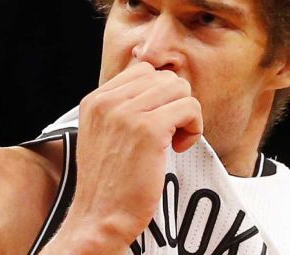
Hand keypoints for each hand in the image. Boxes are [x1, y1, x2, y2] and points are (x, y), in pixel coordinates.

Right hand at [44, 62, 202, 253]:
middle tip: (169, 133)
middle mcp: (108, 101)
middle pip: (164, 78)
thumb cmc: (109, 183)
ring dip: (186, 114)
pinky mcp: (149, 129)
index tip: (156, 123)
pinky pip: (190, 107)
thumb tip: (160, 87)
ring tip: (174, 140)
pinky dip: (194, 127)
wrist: (100, 218)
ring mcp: (127, 113)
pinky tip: (179, 148)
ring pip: (180, 88)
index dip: (159, 95)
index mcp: (95, 100)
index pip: (143, 71)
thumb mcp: (103, 134)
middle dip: (174, 104)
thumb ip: (122, 108)